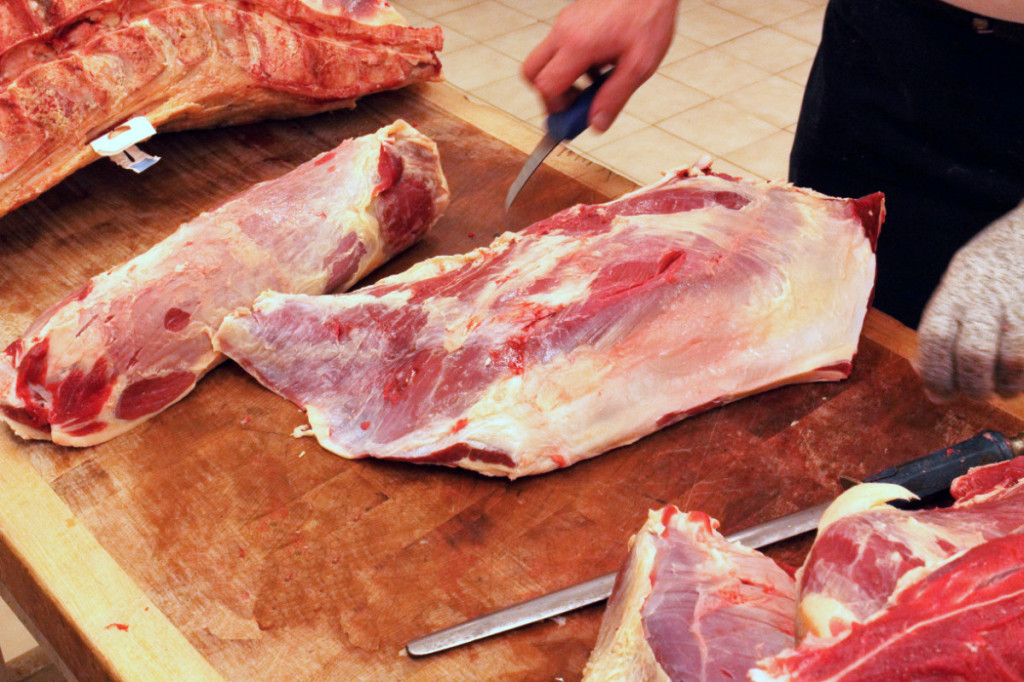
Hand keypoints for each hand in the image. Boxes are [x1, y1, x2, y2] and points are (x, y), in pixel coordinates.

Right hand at [522, 0, 678, 131]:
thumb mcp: (639, 65)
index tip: (570, 118)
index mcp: (578, 45)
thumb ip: (615, 98)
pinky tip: (601, 62)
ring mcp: (565, 22)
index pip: (546, 87)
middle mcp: (564, 32)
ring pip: (545, 59)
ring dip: (562, 77)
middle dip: (547, 94)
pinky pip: (558, 45)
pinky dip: (571, 61)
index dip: (554, 109)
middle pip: (532, 73)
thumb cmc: (649, 15)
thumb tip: (596, 124)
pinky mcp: (571, 17)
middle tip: (573, 104)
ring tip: (596, 80)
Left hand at [917, 202, 1023, 399]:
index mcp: (956, 288)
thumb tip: (922, 368)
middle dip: (970, 386)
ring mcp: (1020, 304)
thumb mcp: (960, 278)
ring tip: (1002, 389)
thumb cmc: (995, 260)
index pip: (934, 338)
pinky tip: (1021, 376)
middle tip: (974, 393)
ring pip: (1009, 361)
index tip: (939, 392)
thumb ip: (943, 320)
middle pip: (972, 354)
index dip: (934, 373)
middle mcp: (986, 295)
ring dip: (1004, 386)